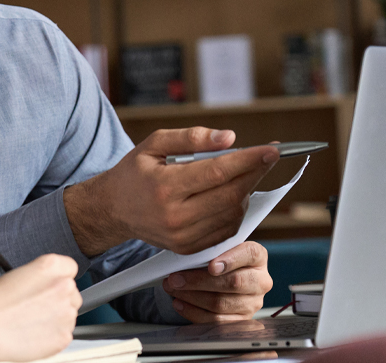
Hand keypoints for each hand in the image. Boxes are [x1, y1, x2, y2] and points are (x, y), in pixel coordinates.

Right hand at [0, 254, 80, 361]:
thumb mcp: (15, 275)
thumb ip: (37, 278)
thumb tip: (42, 286)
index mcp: (51, 266)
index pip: (69, 267)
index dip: (59, 278)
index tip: (51, 285)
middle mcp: (63, 287)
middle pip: (72, 293)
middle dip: (59, 300)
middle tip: (38, 307)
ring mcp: (66, 313)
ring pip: (69, 315)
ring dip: (56, 319)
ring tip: (31, 322)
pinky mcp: (63, 336)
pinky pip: (64, 335)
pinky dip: (52, 337)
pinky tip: (33, 334)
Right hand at [64, 127, 278, 255]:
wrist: (113, 209)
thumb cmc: (135, 172)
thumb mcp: (154, 143)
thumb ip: (191, 137)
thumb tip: (230, 138)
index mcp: (164, 187)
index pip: (217, 172)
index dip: (249, 160)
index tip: (272, 150)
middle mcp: (174, 216)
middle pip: (231, 195)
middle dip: (255, 174)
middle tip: (267, 157)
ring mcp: (182, 236)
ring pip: (233, 213)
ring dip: (246, 191)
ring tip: (242, 173)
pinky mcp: (188, 248)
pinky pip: (226, 229)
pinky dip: (236, 209)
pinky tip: (230, 193)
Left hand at [162, 242, 271, 322]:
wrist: (225, 277)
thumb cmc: (218, 259)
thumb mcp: (218, 248)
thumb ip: (209, 249)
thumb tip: (184, 254)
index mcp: (258, 257)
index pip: (249, 254)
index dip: (230, 260)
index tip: (211, 266)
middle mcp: (260, 281)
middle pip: (233, 282)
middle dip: (199, 281)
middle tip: (175, 278)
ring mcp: (253, 303)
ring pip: (220, 303)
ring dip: (191, 296)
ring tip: (172, 288)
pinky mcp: (242, 320)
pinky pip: (216, 320)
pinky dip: (193, 312)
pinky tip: (179, 303)